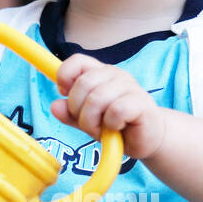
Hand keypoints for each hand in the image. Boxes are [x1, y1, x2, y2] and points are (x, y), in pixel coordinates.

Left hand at [50, 54, 166, 160]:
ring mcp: (130, 87)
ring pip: (97, 99)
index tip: (65, 95)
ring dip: (93, 122)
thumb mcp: (88, 121)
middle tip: (88, 124)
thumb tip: (54, 106)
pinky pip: (115, 111)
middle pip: (83, 84)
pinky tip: (117, 128)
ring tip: (103, 130)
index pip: (77, 61)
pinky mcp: (141, 102)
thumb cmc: (117, 126)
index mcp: (101, 73)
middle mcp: (116, 75)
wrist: (147, 140)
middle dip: (78, 110)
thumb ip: (70, 114)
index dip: (65, 77)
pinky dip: (111, 125)